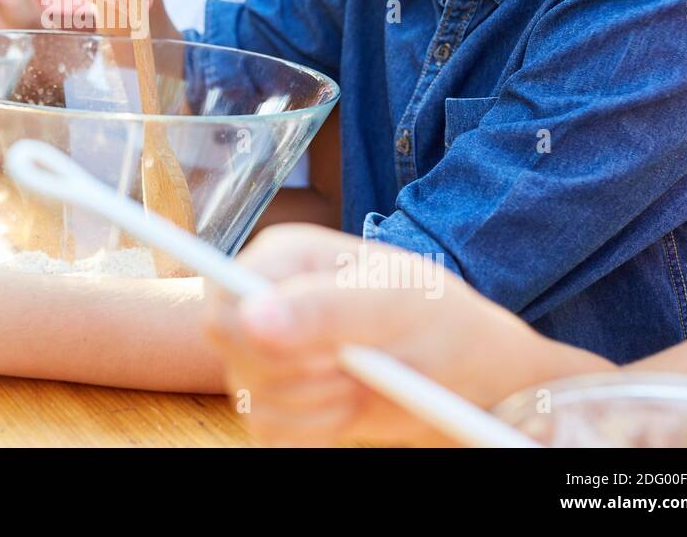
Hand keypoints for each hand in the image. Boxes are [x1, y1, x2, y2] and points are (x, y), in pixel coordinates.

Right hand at [203, 225, 597, 446]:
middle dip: (302, 369)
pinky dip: (314, 429)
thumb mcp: (392, 304)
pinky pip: (268, 430)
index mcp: (282, 256)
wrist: (460, 371)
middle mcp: (261, 298)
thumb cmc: (435, 319)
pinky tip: (347, 403)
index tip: (324, 351)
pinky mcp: (272, 397)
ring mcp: (260, 351)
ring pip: (252, 395)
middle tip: (353, 360)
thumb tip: (251, 316)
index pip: (226, 297)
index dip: (262, 332)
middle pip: (230, 348)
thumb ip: (321, 308)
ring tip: (361, 376)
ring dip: (317, 402)